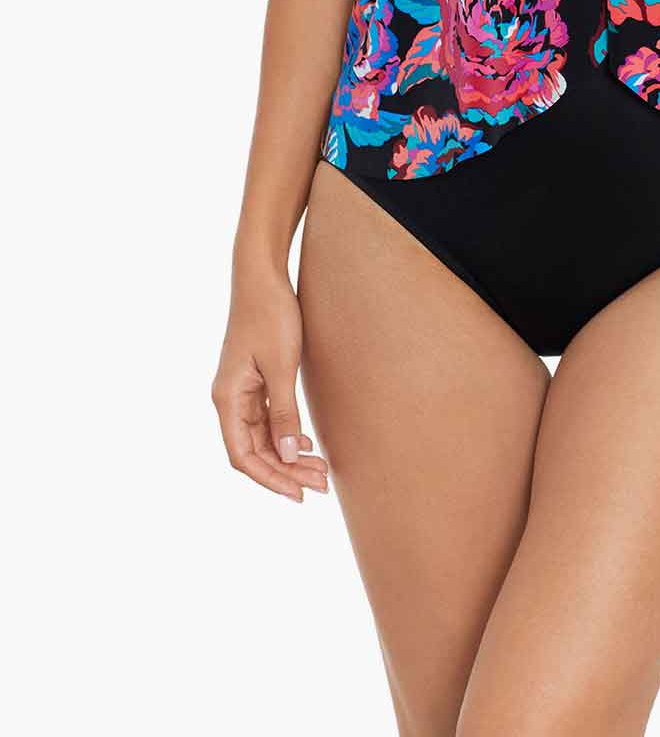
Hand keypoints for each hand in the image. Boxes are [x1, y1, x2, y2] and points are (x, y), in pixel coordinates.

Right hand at [211, 264, 329, 501]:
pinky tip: (305, 442)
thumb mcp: (281, 366)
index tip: (298, 493)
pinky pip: (266, 418)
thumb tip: (286, 454)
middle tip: (321, 484)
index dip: (270, 479)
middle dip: (286, 471)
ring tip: (320, 469)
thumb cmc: (270, 316)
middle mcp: (229, 399)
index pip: (243, 456)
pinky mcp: (253, 380)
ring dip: (288, 454)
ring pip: (262, 436)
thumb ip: (283, 412)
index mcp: (227, 398)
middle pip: (254, 450)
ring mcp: (241, 390)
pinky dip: (285, 433)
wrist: (262, 277)